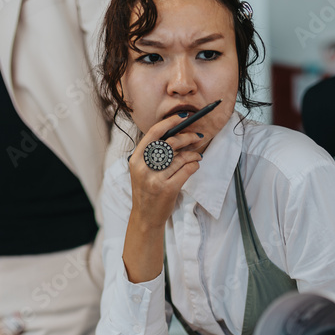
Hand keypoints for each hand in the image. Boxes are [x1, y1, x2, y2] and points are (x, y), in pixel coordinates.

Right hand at [128, 114, 204, 228]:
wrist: (145, 217)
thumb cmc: (146, 191)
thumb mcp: (142, 170)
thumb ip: (153, 154)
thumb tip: (176, 134)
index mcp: (136, 160)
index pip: (153, 133)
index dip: (169, 122)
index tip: (183, 117)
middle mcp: (144, 168)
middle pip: (171, 143)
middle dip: (188, 137)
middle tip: (197, 136)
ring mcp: (156, 179)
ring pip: (181, 157)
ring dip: (194, 153)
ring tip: (197, 154)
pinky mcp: (168, 189)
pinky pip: (187, 170)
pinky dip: (194, 165)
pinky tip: (195, 165)